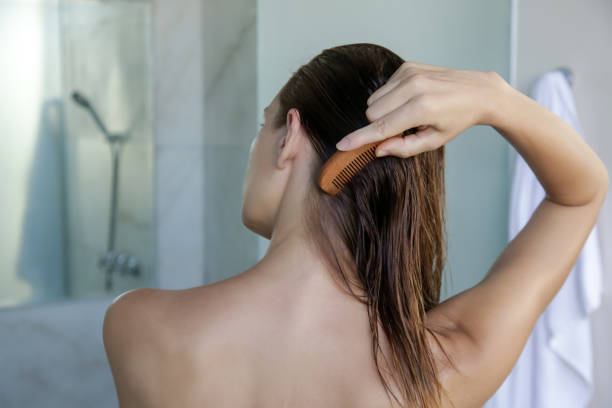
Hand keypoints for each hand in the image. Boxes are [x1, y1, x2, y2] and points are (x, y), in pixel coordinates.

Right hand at [335, 61, 506, 156]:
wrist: (477, 91)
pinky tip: (409, 101)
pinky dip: (390, 99)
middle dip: (379, 125)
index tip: (342, 145)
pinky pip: (383, 89)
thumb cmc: (456, 120)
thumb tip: (378, 149)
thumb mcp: (434, 141)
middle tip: (402, 129)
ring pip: (373, 101)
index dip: (359, 139)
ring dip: (383, 112)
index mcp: (421, 109)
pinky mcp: (407, 66)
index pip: (381, 127)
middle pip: (371, 113)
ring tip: (408, 114)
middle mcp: (413, 88)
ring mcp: (409, 74)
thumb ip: (404, 148)